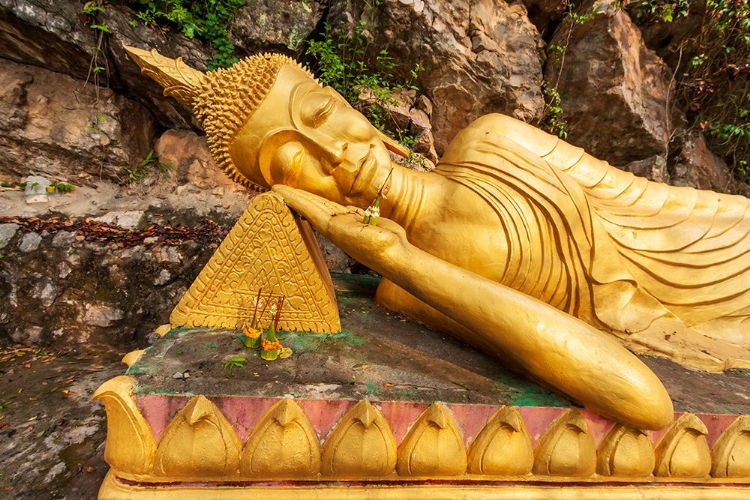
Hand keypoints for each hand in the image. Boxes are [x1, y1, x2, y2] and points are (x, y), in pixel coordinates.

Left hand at [273, 185, 408, 272]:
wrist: (397, 257)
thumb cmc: (380, 248)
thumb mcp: (359, 236)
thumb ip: (346, 227)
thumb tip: (333, 223)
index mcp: (333, 229)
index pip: (307, 209)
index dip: (292, 198)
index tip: (276, 190)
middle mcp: (337, 226)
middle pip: (311, 206)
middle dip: (295, 196)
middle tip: (276, 187)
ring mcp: (348, 224)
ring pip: (324, 206)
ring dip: (309, 198)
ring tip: (295, 190)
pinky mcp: (360, 221)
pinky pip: (340, 208)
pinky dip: (329, 202)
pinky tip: (322, 199)